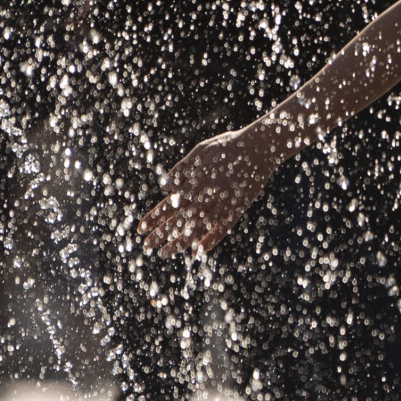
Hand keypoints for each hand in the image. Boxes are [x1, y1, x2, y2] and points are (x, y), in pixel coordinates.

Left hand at [139, 124, 286, 254]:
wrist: (258, 148)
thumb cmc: (228, 147)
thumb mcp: (201, 151)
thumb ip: (182, 170)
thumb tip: (166, 186)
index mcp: (193, 182)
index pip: (169, 204)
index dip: (154, 217)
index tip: (141, 228)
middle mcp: (204, 196)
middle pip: (178, 220)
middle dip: (160, 233)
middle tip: (146, 246)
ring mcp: (220, 205)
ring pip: (195, 229)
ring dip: (178, 242)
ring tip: (163, 253)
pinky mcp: (236, 210)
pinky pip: (221, 230)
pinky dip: (210, 242)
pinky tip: (198, 253)